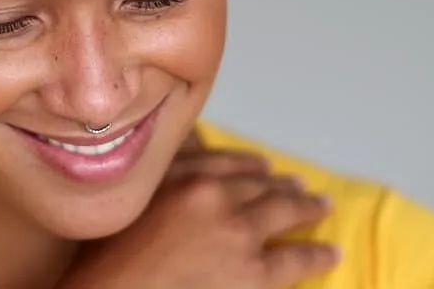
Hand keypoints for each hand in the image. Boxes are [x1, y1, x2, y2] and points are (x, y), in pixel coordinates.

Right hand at [59, 147, 338, 288]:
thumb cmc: (103, 267)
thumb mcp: (120, 208)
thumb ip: (154, 184)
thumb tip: (177, 172)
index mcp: (175, 175)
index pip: (222, 160)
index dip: (246, 164)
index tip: (262, 165)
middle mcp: (209, 195)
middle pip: (255, 183)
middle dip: (279, 183)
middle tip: (297, 184)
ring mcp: (234, 232)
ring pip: (282, 211)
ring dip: (305, 208)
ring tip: (319, 207)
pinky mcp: (253, 273)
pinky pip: (295, 259)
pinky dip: (316, 254)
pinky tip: (329, 252)